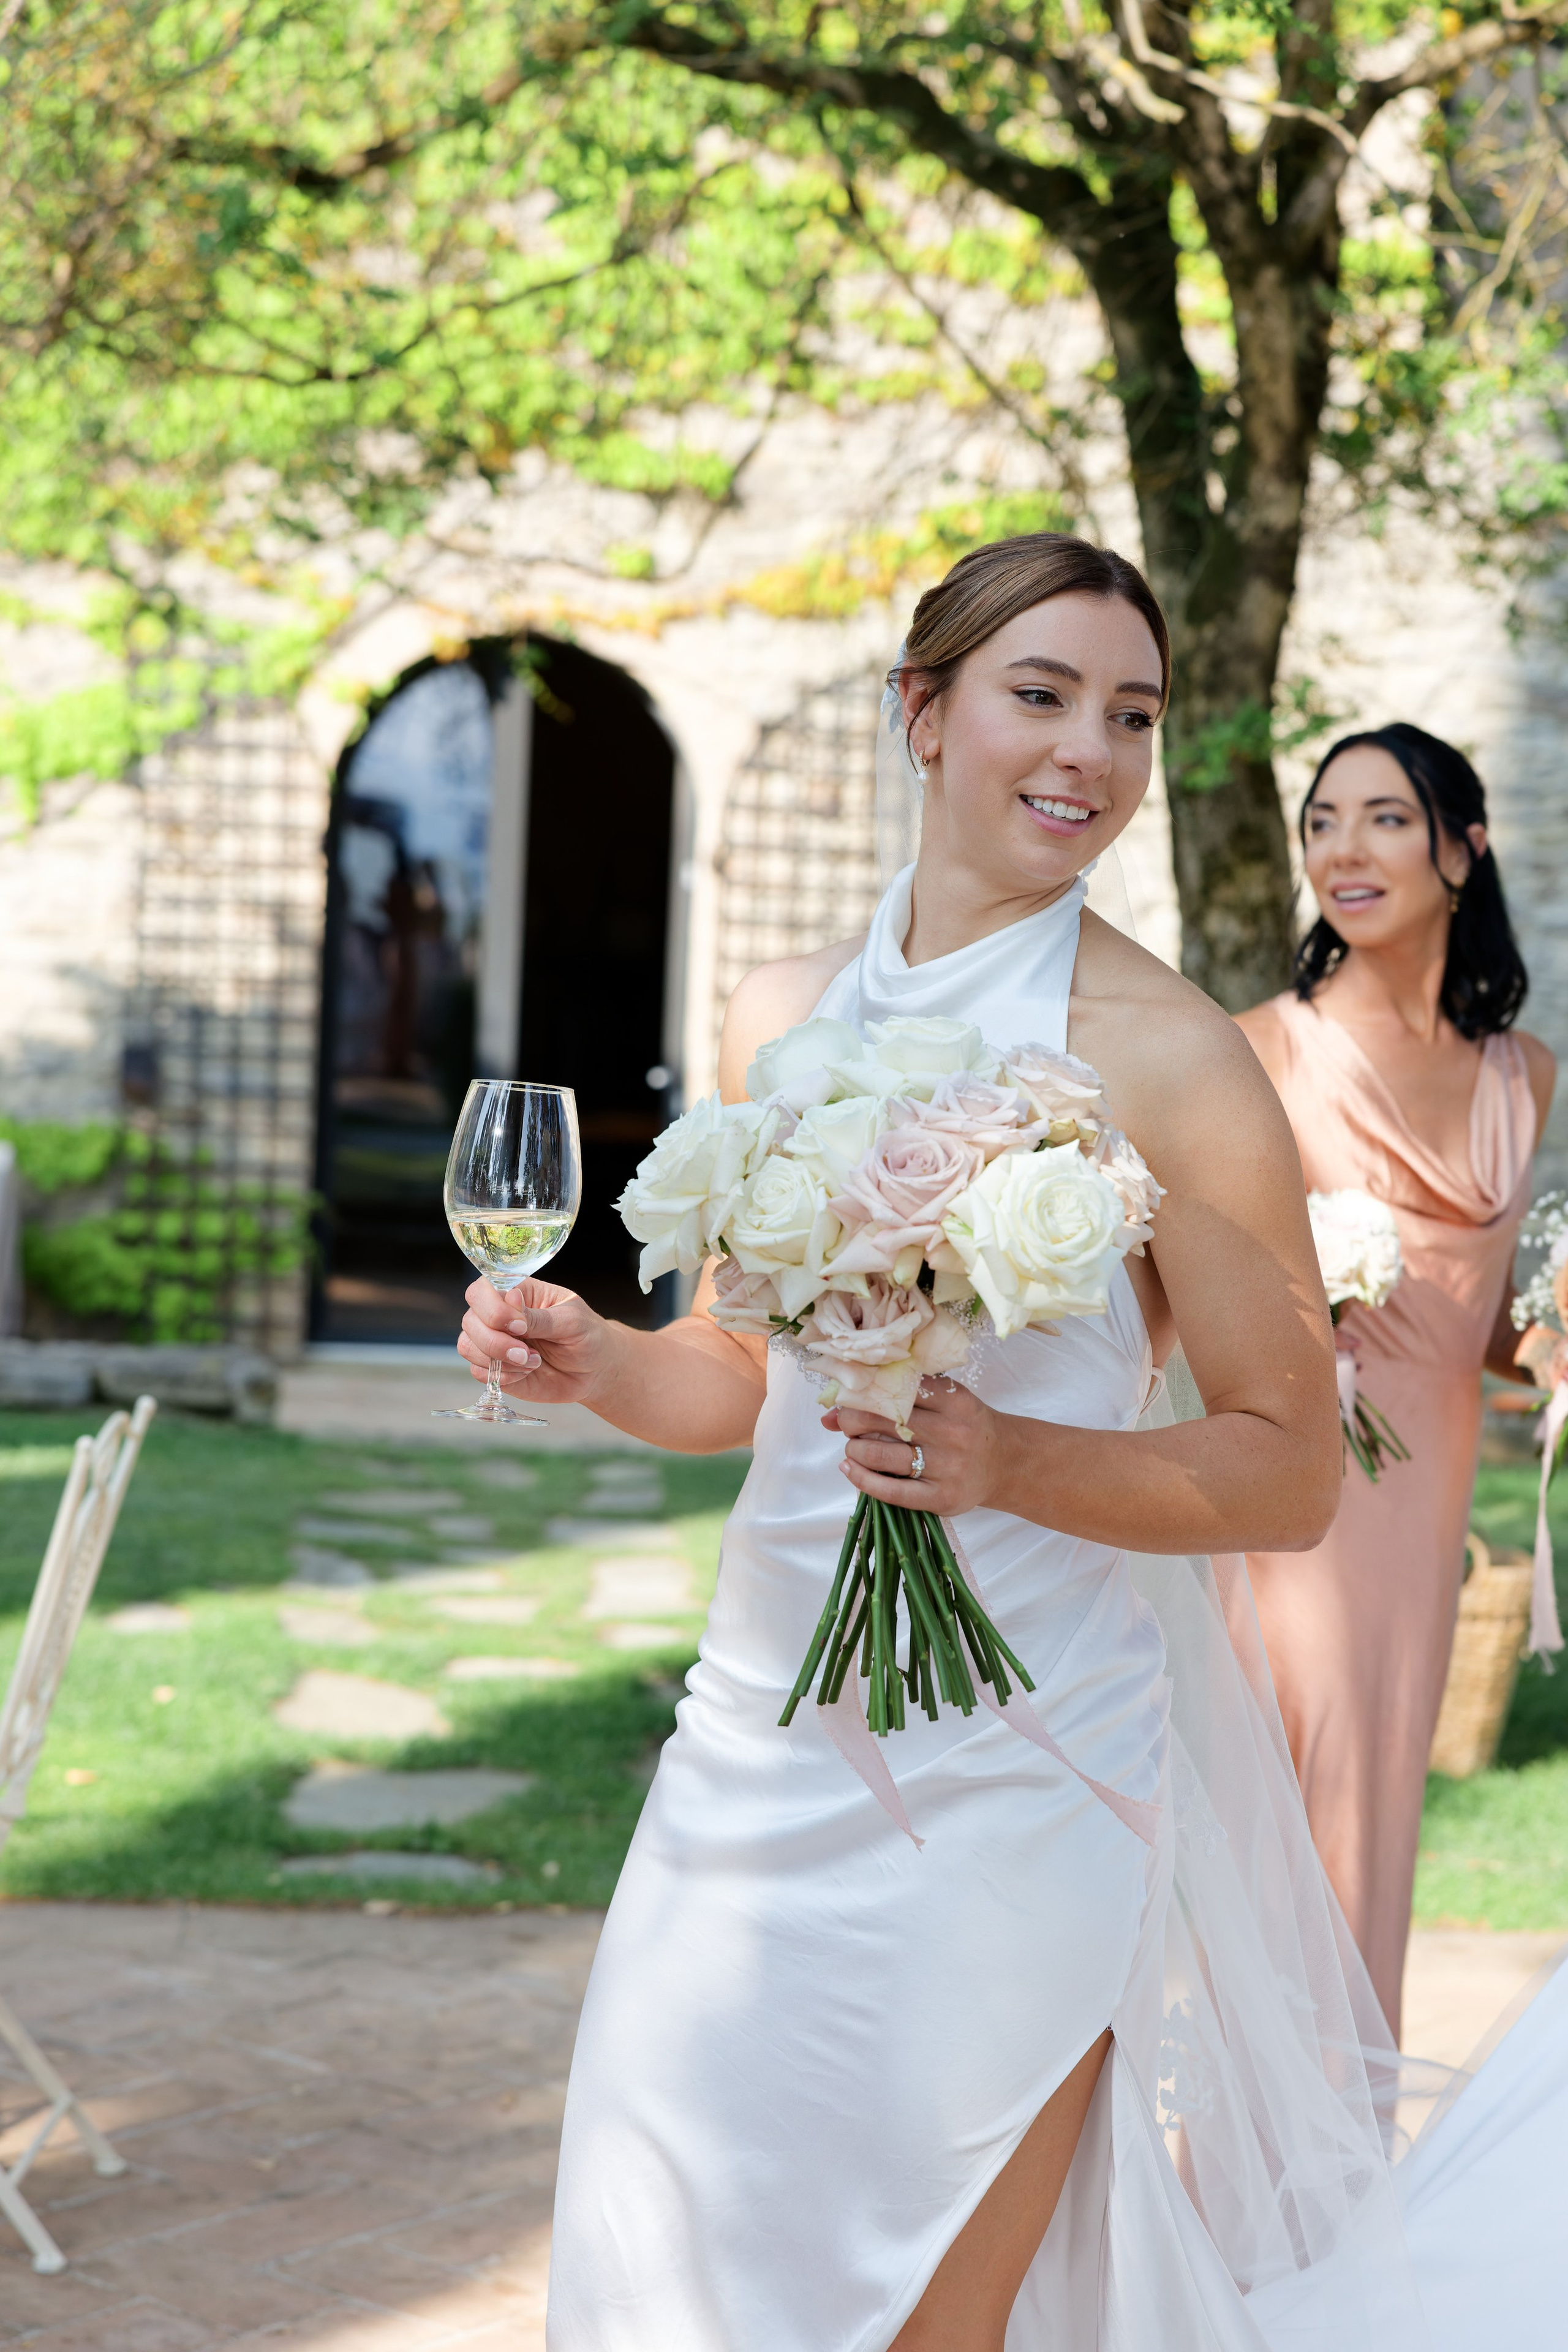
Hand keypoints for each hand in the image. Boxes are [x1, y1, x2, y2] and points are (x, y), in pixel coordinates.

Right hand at [457, 1274, 615, 1407]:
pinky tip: (527, 1372)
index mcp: (518, 1292)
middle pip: (470, 1320)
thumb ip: (540, 1315)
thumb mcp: (572, 1321)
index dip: (493, 1310)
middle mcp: (498, 1314)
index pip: (482, 1290)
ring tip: (533, 1362)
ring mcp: (493, 1341)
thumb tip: (510, 1299)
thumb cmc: (587, 1336)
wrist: (594, 1371)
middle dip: (496, 1342)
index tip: (520, 1327)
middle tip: (527, 1352)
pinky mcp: (494, 1367)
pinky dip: (503, 1376)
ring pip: (467, 1347)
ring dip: (499, 1360)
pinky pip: (479, 1372)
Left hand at [825, 1378, 1011, 1516]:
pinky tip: (850, 1468)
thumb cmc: (964, 1425)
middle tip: (846, 1422)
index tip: (851, 1395)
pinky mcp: (941, 1497)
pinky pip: (890, 1490)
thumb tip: (830, 1414)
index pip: (897, 1388)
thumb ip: (896, 1399)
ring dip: (855, 1448)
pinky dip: (862, 1478)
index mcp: (954, 1400)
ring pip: (881, 1454)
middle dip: (853, 1419)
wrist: (1003, 1462)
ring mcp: (947, 1467)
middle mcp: (952, 1432)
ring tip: (854, 1446)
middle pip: (884, 1419)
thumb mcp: (941, 1401)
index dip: (864, 1391)